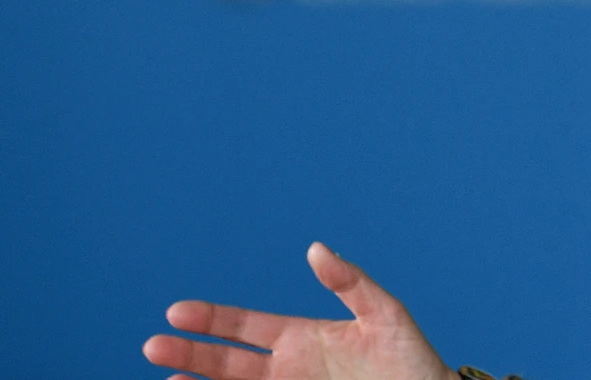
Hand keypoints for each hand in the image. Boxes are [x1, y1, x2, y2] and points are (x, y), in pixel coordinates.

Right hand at [143, 242, 458, 379]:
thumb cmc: (412, 360)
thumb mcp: (385, 315)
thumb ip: (350, 283)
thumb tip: (316, 249)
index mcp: (303, 338)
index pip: (246, 327)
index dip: (213, 320)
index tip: (176, 313)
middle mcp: (288, 369)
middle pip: (227, 362)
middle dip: (190, 354)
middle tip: (153, 346)